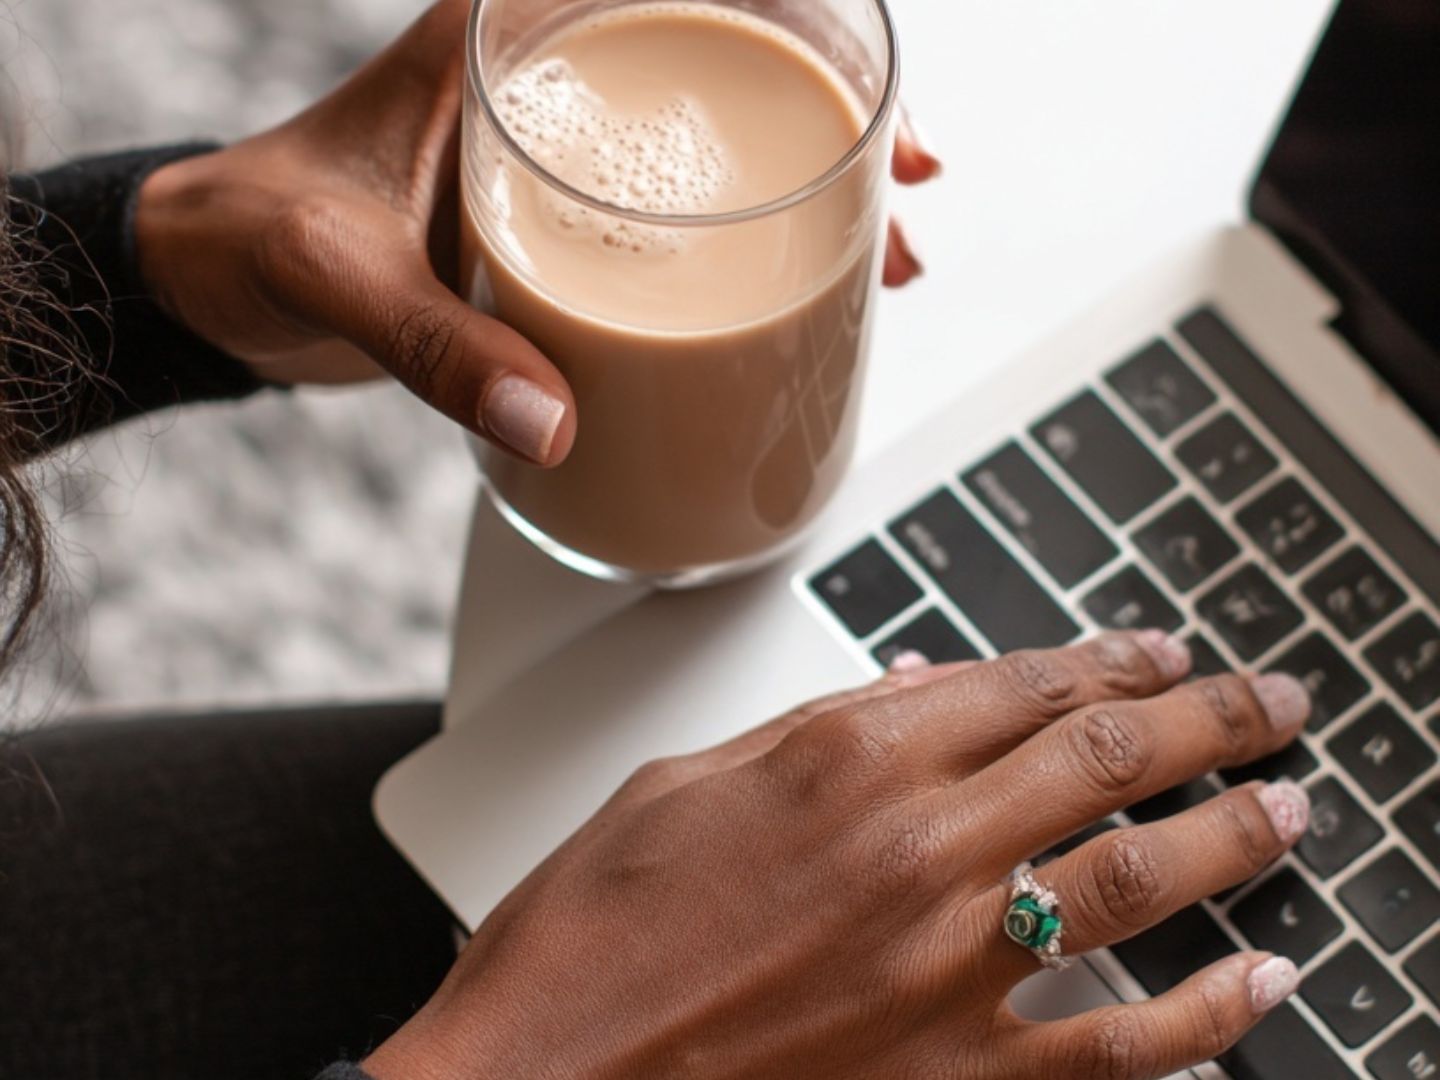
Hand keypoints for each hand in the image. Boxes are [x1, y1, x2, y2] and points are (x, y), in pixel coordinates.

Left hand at [134, 0, 939, 466]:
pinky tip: (795, 290)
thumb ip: (439, 348)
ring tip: (887, 245)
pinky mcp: (563, 214)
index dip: (782, 9)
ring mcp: (563, 146)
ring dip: (811, 179)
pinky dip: (748, 242)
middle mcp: (546, 74)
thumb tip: (559, 423)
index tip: (859, 63)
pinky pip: (682, 206)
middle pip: (732, 57)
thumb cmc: (258, 238)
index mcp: (498, 32)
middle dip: (837, 110)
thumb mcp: (341, 280)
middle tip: (906, 182)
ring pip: (721, 134)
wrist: (216, 278)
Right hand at [365, 632, 1311, 1079]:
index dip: (1111, 660)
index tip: (1160, 654)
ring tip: (1291, 805)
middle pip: (1104, 760)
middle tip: (1273, 701)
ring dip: (1231, 835)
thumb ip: (822, 726)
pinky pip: (1115, 1050)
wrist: (539, 1076)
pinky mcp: (949, 1076)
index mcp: (842, 757)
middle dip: (1209, 719)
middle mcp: (912, 849)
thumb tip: (923, 686)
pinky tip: (1261, 984)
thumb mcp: (690, 778)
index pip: (1023, 683)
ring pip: (1134, 882)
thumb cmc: (592, 925)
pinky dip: (1204, 1018)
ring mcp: (942, 969)